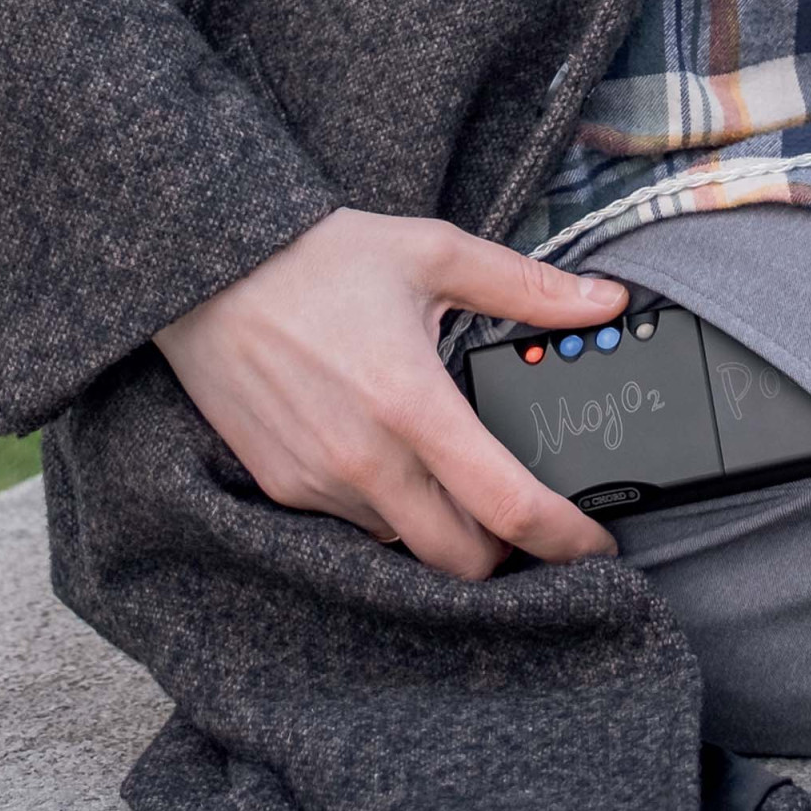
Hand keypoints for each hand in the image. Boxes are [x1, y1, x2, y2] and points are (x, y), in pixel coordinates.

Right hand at [156, 208, 626, 578]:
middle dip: (510, 552)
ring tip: (466, 483)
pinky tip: (403, 465)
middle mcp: (362, 458)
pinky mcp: (281, 486)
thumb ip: (530, 287)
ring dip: (446, 530)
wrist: (204, 268)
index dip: (564, 538)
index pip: (505, 506)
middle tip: (533, 517)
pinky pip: (356, 526)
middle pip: (460, 558)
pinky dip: (393, 512)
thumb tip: (605, 300)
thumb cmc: (319, 256)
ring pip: (407, 544)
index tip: (598, 545)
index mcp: (411, 404)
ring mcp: (316, 481)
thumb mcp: (436, 252)